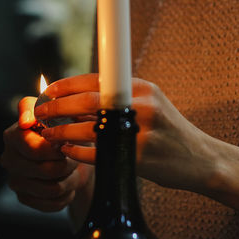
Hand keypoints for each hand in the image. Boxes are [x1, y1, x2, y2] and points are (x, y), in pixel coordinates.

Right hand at [1, 96, 93, 213]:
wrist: (72, 152)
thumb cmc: (62, 128)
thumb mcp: (56, 110)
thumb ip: (39, 108)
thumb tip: (25, 121)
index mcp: (12, 135)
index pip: (34, 149)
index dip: (56, 149)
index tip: (65, 142)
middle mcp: (8, 158)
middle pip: (45, 170)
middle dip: (66, 164)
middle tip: (71, 156)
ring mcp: (15, 179)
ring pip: (51, 189)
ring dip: (68, 179)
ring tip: (69, 168)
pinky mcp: (24, 197)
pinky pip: (52, 203)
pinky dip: (66, 194)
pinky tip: (65, 182)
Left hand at [34, 73, 217, 194]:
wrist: (198, 157)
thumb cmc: (165, 128)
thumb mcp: (147, 102)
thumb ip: (115, 98)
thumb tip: (74, 97)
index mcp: (139, 87)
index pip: (94, 80)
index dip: (65, 85)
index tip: (46, 92)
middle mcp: (141, 105)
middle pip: (87, 101)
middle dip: (57, 107)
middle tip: (39, 112)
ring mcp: (141, 131)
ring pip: (88, 128)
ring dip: (62, 132)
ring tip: (47, 134)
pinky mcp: (139, 158)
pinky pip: (98, 154)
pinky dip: (77, 152)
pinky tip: (67, 151)